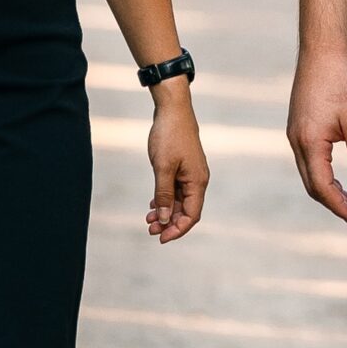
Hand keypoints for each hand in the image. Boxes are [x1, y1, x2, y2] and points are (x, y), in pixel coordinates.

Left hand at [145, 82, 208, 242]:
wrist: (172, 109)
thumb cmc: (169, 136)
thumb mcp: (163, 168)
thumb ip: (164, 195)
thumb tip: (165, 219)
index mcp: (197, 182)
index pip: (191, 215)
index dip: (177, 229)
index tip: (160, 238)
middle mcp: (197, 180)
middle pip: (186, 210)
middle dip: (169, 222)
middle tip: (149, 229)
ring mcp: (191, 173)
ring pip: (180, 201)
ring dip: (166, 211)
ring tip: (148, 219)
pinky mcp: (183, 167)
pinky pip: (176, 190)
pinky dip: (166, 198)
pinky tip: (153, 204)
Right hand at [288, 45, 346, 225]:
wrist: (321, 50)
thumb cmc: (341, 81)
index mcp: (309, 142)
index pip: (323, 187)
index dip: (342, 207)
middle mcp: (297, 141)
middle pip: (313, 186)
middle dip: (337, 204)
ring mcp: (295, 134)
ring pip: (310, 175)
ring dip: (331, 191)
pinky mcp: (299, 127)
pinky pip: (309, 161)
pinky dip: (325, 176)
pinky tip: (343, 176)